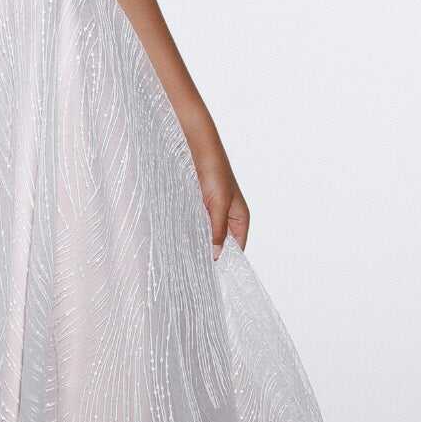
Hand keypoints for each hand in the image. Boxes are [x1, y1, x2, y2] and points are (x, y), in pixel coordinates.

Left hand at [185, 119, 249, 257]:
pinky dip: (189, 232)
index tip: (210, 273)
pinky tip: (180, 239)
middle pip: (222, 244)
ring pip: (207, 236)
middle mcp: (228, 218)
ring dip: (198, 243)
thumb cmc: (214, 171)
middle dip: (210, 253)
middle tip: (194, 268)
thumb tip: (217, 254)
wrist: (198, 148)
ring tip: (185, 256)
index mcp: (240, 218)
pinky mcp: (199, 207)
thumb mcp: (218, 203)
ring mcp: (213, 213)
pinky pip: (196, 225)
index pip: (237, 248)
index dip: (226, 260)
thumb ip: (217, 229)